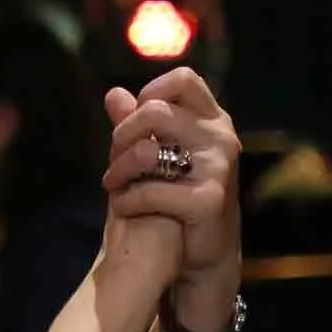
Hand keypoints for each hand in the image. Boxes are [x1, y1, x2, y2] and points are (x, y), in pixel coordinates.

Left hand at [101, 68, 241, 290]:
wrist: (206, 251)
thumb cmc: (179, 197)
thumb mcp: (161, 155)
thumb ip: (139, 124)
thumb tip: (113, 94)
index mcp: (213, 120)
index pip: (183, 80)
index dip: (149, 94)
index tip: (134, 122)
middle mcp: (220, 137)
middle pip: (155, 111)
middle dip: (122, 135)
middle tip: (112, 159)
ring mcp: (218, 168)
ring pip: (147, 151)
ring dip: (119, 169)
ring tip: (111, 184)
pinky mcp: (208, 200)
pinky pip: (151, 191)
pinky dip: (127, 200)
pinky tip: (121, 207)